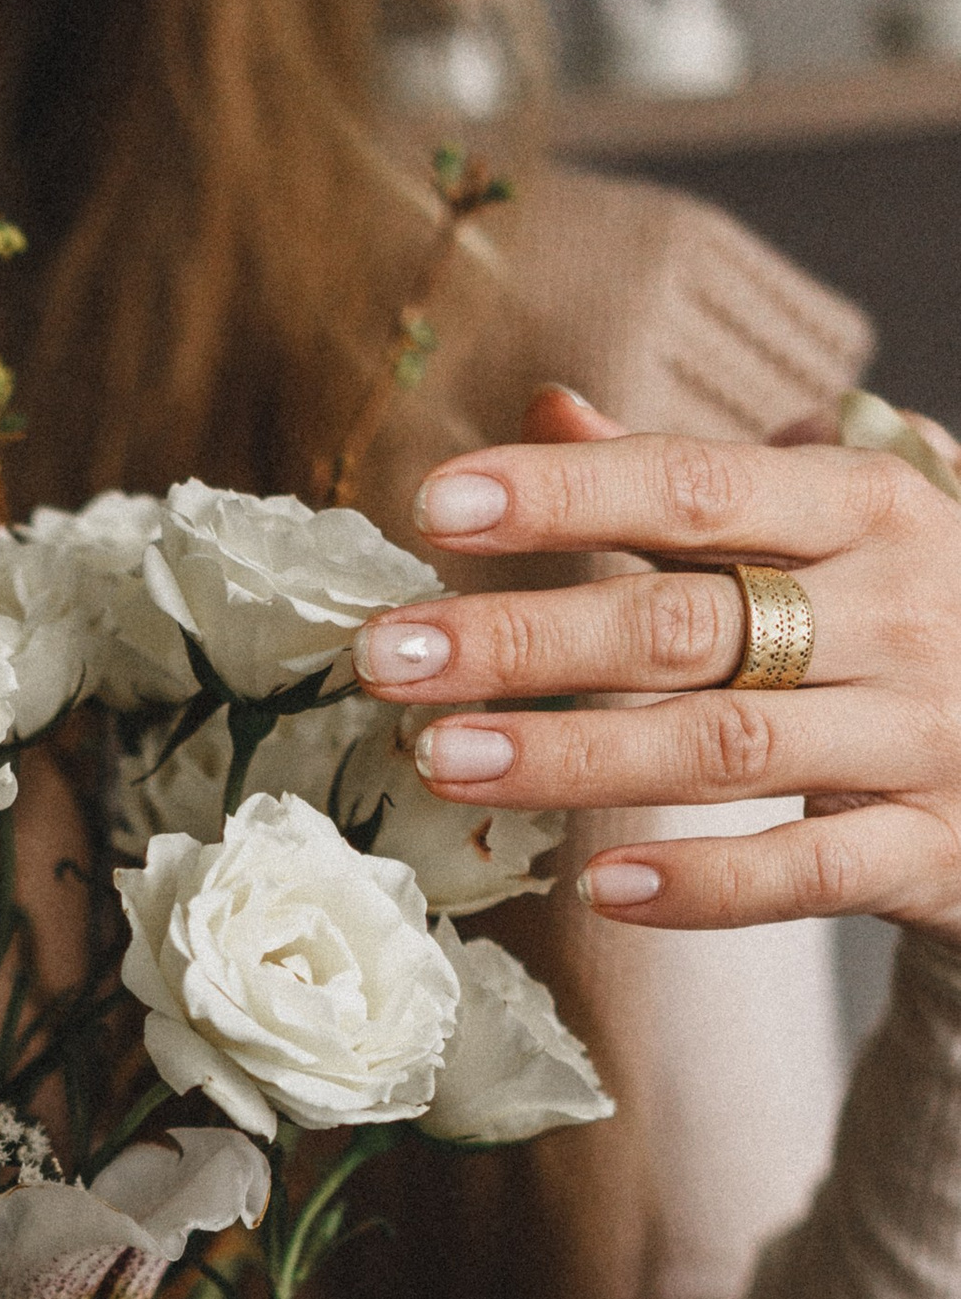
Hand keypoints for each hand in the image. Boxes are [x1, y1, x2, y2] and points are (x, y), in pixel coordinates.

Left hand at [354, 379, 960, 935]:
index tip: (437, 502)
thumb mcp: (838, 532)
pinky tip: (606, 888)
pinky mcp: (930, 850)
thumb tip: (551, 410)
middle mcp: (894, 611)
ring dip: (577, 753)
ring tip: (445, 757)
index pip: (693, 487)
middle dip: (526, 635)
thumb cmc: (924, 627)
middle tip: (391, 655)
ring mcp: (918, 734)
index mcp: (865, 511)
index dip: (565, 492)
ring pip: (727, 744)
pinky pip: (806, 871)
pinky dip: (705, 884)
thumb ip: (692, 487)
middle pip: (684, 621)